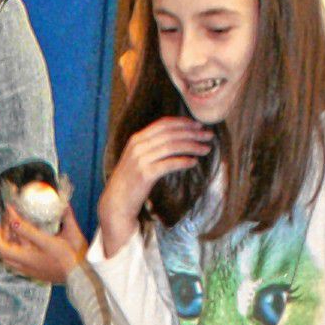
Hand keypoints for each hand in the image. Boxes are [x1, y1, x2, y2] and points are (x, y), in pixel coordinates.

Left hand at [0, 204, 86, 286]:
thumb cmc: (75, 257)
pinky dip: (9, 255)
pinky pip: (13, 264)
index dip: (12, 216)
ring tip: (4, 235)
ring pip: (7, 258)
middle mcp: (29, 260)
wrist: (79, 278)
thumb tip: (64, 203)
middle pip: (5, 247)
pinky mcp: (32, 274)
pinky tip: (14, 249)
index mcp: (37, 248)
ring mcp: (29, 269)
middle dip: (1, 233)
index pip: (19, 229)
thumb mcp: (70, 235)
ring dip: (3, 245)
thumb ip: (66, 217)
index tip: (10, 207)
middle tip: (2, 223)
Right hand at [97, 116, 212, 250]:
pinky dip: (183, 162)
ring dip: (192, 146)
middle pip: (171, 134)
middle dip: (192, 133)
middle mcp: (138, 146)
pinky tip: (193, 162)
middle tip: (208, 135)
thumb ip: (153, 147)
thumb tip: (177, 139)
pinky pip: (169, 164)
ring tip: (206, 149)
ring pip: (172, 147)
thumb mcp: (139, 158)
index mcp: (137, 139)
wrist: (116, 201)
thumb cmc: (131, 181)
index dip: (183, 123)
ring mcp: (141, 160)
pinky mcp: (145, 174)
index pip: (164, 124)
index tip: (198, 125)